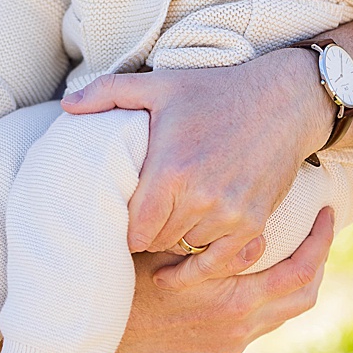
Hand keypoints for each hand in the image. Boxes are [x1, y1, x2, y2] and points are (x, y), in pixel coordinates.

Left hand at [63, 19, 352, 281]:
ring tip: (166, 230)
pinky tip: (186, 268)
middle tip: (141, 224)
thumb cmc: (217, 90)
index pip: (131, 228)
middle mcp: (199, 198)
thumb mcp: (161, 84)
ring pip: (185, 250)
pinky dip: (202, 265)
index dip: (122, 228)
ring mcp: (229, 213)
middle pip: (156, 242)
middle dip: (146, 234)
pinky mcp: (253, 221)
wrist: (285, 100)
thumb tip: (67, 106)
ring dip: (174, 243)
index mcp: (170, 170)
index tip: (120, 219)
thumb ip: (108, 93)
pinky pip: (220, 262)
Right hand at [114, 207, 335, 352]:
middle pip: (305, 295)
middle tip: (321, 229)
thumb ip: (216, 241)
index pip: (301, 271)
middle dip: (320, 260)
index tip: (328, 213)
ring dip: (299, 279)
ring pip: (287, 310)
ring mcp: (233, 341)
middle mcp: (241, 326)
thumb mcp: (174, 252)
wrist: (107, 332)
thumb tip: (258, 215)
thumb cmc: (134, 281)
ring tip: (300, 246)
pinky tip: (264, 273)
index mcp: (235, 301)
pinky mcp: (224, 349)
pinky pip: (264, 321)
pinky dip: (274, 296)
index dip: (321, 240)